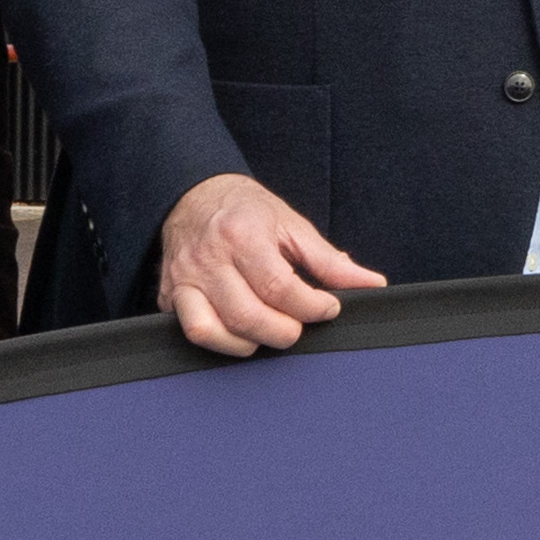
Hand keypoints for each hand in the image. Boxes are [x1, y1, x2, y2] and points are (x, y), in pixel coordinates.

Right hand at [157, 168, 387, 356]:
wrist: (193, 196)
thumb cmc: (246, 211)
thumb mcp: (292, 225)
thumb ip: (330, 261)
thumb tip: (371, 284)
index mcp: (243, 234)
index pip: (279, 287)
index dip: (311, 306)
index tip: (328, 308)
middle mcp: (208, 258)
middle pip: (247, 315)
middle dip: (284, 331)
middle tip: (299, 326)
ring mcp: (183, 279)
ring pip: (211, 330)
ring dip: (249, 343)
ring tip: (268, 332)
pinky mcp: (168, 295)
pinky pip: (190, 331)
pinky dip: (219, 341)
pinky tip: (239, 334)